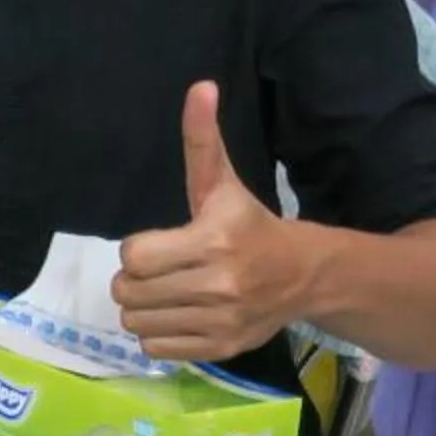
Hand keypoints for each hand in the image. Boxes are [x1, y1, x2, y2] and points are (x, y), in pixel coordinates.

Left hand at [113, 82, 311, 361]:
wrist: (306, 274)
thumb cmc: (250, 224)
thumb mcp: (222, 182)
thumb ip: (202, 139)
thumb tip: (200, 87)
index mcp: (213, 240)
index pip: (134, 256)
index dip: (138, 249)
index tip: (158, 243)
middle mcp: (218, 285)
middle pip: (129, 291)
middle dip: (135, 279)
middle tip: (159, 270)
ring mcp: (220, 320)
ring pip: (137, 323)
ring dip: (143, 308)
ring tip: (167, 292)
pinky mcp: (221, 348)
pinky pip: (156, 349)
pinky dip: (158, 334)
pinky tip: (179, 314)